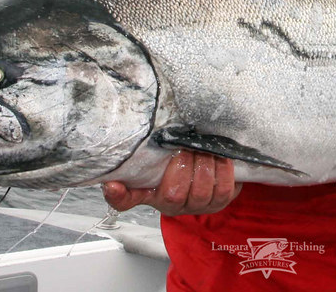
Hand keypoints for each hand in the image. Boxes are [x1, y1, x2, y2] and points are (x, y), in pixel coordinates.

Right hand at [102, 151, 241, 215]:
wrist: (209, 166)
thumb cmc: (180, 159)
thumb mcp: (162, 153)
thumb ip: (148, 147)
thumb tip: (134, 129)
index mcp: (149, 191)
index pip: (126, 200)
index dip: (118, 195)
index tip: (112, 185)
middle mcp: (170, 204)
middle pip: (173, 195)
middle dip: (183, 166)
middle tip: (186, 147)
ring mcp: (195, 206)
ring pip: (201, 192)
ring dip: (205, 166)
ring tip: (205, 149)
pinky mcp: (219, 203)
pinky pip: (224, 190)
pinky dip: (224, 171)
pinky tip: (220, 156)